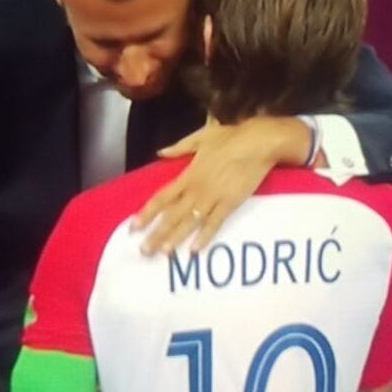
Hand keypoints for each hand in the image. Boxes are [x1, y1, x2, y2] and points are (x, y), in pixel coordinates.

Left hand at [132, 116, 304, 254]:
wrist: (257, 142)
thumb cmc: (230, 137)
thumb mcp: (200, 137)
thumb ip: (179, 148)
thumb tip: (160, 153)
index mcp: (188, 175)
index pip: (162, 197)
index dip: (147, 213)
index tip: (134, 226)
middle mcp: (196, 189)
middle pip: (172, 215)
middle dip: (157, 234)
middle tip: (144, 251)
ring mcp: (213, 198)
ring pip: (190, 222)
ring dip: (175, 238)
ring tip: (163, 253)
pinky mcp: (230, 204)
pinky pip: (214, 224)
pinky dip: (204, 237)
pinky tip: (194, 250)